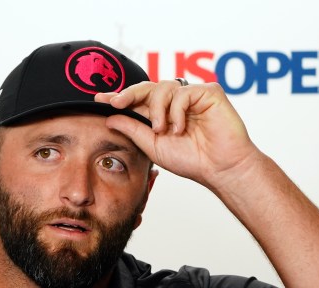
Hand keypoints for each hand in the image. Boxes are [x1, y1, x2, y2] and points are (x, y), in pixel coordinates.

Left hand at [95, 81, 261, 189]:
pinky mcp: (209, 92)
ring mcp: (192, 95)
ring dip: (158, 110)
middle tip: (116, 103)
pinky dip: (177, 111)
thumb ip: (133, 130)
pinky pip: (183, 92)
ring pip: (163, 88)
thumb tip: (110, 117)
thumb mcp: (153, 145)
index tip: (99, 100)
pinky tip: (180, 128)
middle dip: (129, 94)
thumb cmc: (191, 159)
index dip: (119, 98)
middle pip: (147, 87)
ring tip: (163, 130)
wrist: (219, 168)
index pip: (138, 100)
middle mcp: (176, 101)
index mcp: (162, 113)